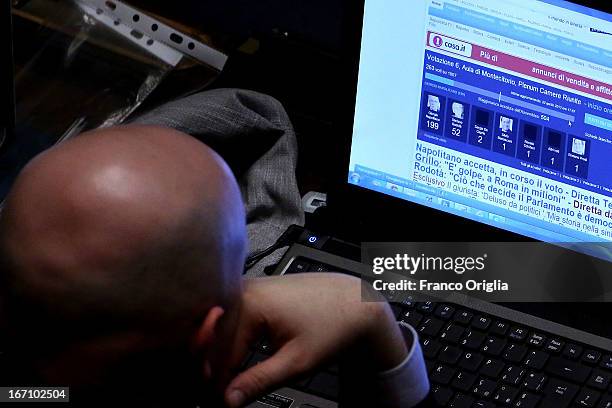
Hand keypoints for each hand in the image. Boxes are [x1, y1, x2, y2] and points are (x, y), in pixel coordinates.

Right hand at [223, 273, 407, 406]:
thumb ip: (259, 381)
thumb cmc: (335, 324)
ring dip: (223, 354)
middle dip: (217, 368)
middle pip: (217, 338)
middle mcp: (245, 289)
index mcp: (249, 302)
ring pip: (223, 328)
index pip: (218, 352)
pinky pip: (235, 318)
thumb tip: (229, 399)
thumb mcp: (296, 361)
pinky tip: (238, 359)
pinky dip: (235, 340)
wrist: (357, 303)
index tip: (219, 403)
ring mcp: (251, 287)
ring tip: (229, 382)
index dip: (216, 384)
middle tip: (224, 397)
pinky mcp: (258, 291)